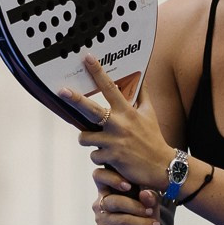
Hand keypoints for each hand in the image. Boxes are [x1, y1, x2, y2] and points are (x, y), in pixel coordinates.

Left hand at [66, 54, 175, 190]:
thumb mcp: (150, 113)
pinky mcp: (110, 157)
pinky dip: (100, 157)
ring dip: (89, 140)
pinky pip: (93, 155)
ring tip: (102, 142)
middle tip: (61, 90)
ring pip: (85, 137)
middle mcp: (119, 124)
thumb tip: (142, 75)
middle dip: (74, 99)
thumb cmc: (153, 138)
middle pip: (90, 109)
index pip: (110, 87)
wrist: (162, 166)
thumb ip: (142, 94)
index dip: (97, 72)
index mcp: (127, 111)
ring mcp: (113, 141)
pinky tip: (112, 158)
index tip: (87, 58)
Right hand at [91, 164, 164, 224]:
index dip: (111, 179)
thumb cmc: (140, 212)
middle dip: (136, 207)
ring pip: (121, 220)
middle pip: (114, 202)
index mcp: (107, 187)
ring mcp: (100, 218)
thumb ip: (149, 197)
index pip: (99, 176)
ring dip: (142, 224)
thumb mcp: (149, 202)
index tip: (128, 186)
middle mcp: (100, 202)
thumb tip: (145, 194)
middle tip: (150, 212)